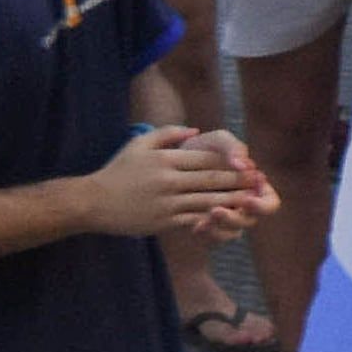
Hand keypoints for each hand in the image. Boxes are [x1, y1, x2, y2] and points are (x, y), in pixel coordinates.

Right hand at [86, 126, 261, 241]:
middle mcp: (167, 180)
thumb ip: (168, 133)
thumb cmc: (118, 171)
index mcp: (164, 159)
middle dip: (238, 181)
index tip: (248, 163)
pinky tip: (229, 217)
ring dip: (233, 201)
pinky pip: (195, 218)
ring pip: (208, 201)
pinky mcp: (164, 221)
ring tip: (252, 199)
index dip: (230, 162)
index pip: (206, 158)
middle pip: (212, 179)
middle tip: (259, 181)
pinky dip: (214, 218)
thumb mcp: (139, 144)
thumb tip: (196, 130)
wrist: (92, 202)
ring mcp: (166, 202)